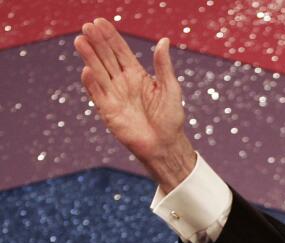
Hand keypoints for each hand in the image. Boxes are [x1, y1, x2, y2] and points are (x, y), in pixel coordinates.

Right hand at [74, 17, 194, 191]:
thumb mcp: (170, 88)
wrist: (165, 145)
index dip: (111, 37)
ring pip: (99, 72)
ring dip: (89, 57)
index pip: (120, 51)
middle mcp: (123, 82)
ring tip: (80, 41)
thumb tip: (164, 41)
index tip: (100, 22)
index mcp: (137, 74)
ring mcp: (114, 95)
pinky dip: (92, 83)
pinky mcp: (108, 111)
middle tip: (88, 26)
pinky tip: (87, 70)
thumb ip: (163, 65)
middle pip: (107, 58)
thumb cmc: (171, 117)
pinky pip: (97, 94)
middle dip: (97, 42)